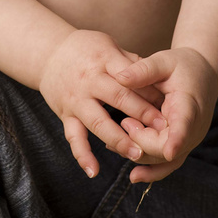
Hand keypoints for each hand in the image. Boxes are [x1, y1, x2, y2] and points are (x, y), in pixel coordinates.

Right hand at [39, 29, 164, 178]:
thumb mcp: (108, 45)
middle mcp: (89, 81)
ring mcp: (76, 100)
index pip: (131, 77)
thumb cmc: (85, 48)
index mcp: (103, 60)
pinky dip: (83, 156)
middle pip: (118, 98)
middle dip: (142, 115)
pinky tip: (94, 172)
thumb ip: (131, 62)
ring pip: (97, 122)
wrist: (47, 53)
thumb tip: (157, 79)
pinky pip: (74, 138)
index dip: (151, 91)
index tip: (170, 106)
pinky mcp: (66, 115)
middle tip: (164, 131)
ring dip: (118, 139)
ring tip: (137, 154)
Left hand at [115, 47, 217, 182]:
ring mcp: (189, 140)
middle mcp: (193, 127)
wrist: (203, 74)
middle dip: (142, 140)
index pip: (185, 123)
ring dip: (140, 155)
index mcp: (189, 103)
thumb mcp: (164, 61)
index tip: (169, 151)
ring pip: (166, 160)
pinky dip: (151, 171)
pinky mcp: (182, 145)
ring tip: (113, 144)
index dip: (178, 138)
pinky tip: (134, 176)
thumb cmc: (182, 65)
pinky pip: (168, 164)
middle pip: (168, 147)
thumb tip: (119, 77)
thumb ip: (143, 70)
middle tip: (124, 122)